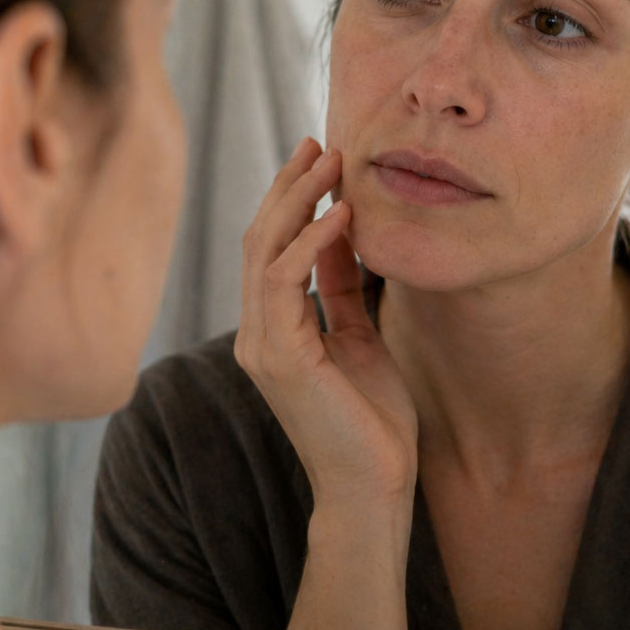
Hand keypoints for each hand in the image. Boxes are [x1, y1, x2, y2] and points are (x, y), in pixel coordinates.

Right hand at [235, 138, 417, 509]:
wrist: (374, 487)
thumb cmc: (373, 421)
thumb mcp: (358, 335)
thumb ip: (340, 287)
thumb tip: (340, 230)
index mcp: (271, 331)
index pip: (269, 248)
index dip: (291, 199)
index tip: (320, 158)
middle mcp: (255, 334)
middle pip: (258, 239)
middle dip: (289, 186)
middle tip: (319, 141)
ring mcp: (260, 346)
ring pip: (264, 251)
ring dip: (297, 200)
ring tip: (332, 161)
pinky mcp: (279, 358)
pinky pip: (285, 282)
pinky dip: (311, 241)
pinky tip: (343, 213)